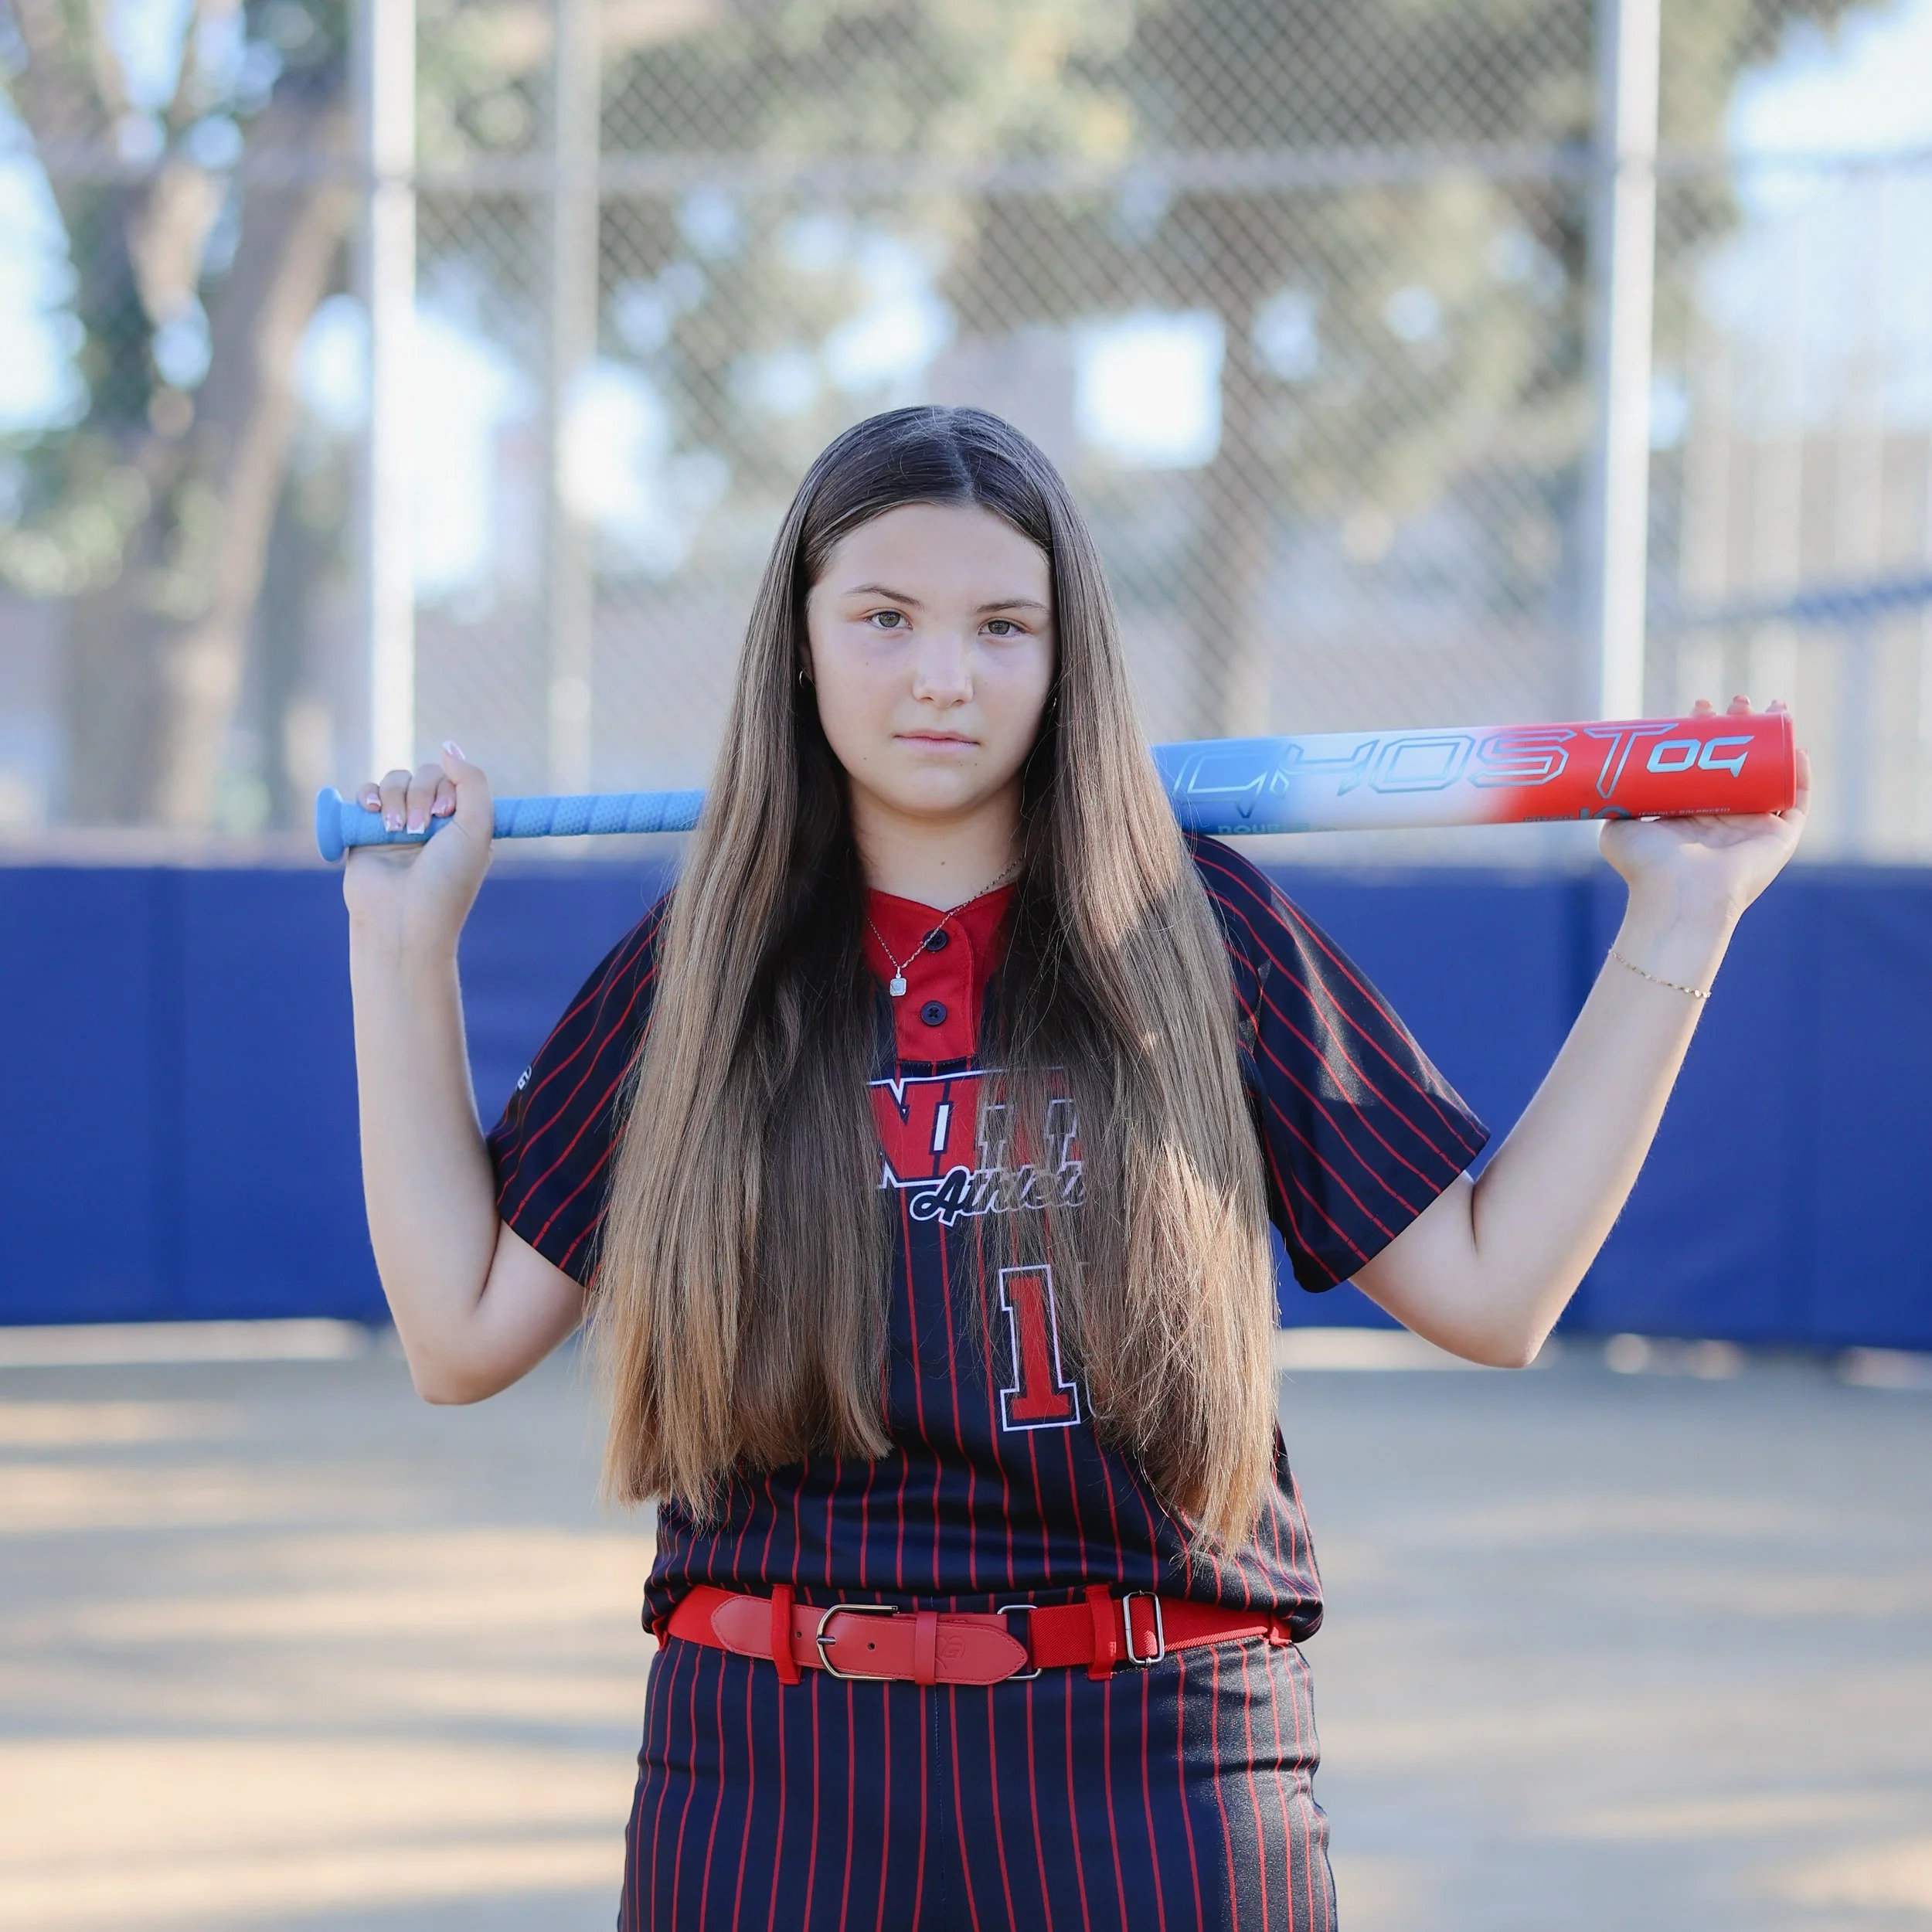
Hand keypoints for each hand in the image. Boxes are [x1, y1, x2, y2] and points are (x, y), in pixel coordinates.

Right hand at [341, 742, 494, 952]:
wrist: (403, 920)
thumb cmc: (446, 880)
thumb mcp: (477, 829)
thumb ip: (472, 782)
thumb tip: (448, 747)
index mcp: (463, 823)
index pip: (455, 778)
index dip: (449, 788)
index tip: (447, 814)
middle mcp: (431, 823)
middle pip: (424, 774)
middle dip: (421, 794)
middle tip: (421, 829)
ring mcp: (398, 826)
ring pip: (394, 779)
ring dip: (395, 797)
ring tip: (397, 829)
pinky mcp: (366, 832)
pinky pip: (366, 794)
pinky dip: (368, 797)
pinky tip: (373, 814)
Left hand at [1598, 697, 1810, 932]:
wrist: (1678, 895)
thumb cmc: (1645, 868)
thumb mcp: (1618, 830)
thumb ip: (1613, 805)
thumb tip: (1598, 781)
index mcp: (1693, 815)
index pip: (1705, 765)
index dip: (1706, 734)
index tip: (1697, 707)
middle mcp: (1725, 820)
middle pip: (1741, 762)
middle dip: (1742, 727)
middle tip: (1735, 702)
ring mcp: (1754, 828)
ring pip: (1771, 773)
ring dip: (1776, 739)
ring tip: (1771, 707)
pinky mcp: (1780, 838)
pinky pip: (1797, 800)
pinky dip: (1800, 773)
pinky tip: (1797, 746)